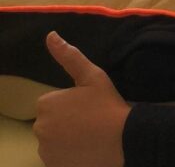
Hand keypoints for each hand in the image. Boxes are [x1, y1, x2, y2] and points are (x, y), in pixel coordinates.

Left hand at [34, 32, 128, 166]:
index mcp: (46, 104)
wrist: (121, 138)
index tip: (87, 104)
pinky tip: (84, 147)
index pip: (51, 102)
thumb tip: (50, 35)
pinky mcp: (53, 165)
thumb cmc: (106, 104)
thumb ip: (69, 56)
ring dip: (65, 136)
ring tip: (88, 133)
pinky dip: (66, 153)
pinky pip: (56, 155)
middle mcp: (40, 128)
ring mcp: (45, 150)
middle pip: (50, 121)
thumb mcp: (91, 75)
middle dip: (64, 119)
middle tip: (89, 118)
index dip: (69, 102)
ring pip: (53, 139)